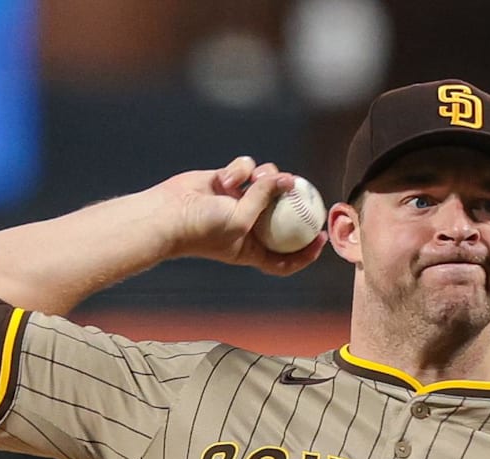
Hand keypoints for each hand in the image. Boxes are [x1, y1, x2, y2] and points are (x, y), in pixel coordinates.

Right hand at [160, 156, 327, 274]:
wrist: (167, 214)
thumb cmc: (202, 228)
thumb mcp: (241, 220)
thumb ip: (265, 199)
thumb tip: (288, 179)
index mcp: (252, 249)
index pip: (285, 258)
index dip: (306, 251)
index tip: (322, 237)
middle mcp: (248, 226)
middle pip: (281, 214)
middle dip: (293, 200)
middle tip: (303, 189)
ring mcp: (238, 202)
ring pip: (266, 183)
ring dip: (267, 177)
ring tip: (260, 176)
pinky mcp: (227, 181)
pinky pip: (245, 170)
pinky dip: (240, 170)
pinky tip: (228, 177)